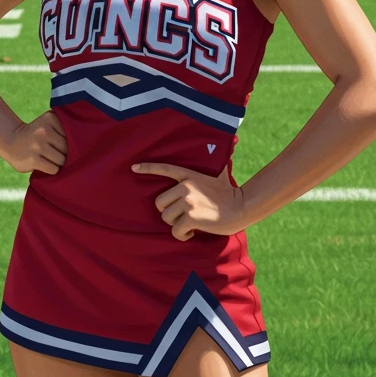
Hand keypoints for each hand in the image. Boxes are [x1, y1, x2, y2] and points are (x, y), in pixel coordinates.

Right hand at [3, 110, 66, 174]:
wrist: (10, 141)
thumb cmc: (36, 135)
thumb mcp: (47, 123)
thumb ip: (63, 128)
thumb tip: (81, 147)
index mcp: (50, 118)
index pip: (71, 135)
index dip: (70, 142)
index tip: (60, 143)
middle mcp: (44, 130)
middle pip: (67, 148)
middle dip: (65, 154)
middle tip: (57, 154)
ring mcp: (38, 145)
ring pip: (61, 160)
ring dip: (58, 163)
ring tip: (51, 160)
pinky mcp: (33, 159)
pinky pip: (53, 169)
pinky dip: (52, 170)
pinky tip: (46, 165)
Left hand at [133, 162, 248, 239]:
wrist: (241, 207)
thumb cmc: (230, 193)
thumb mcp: (220, 174)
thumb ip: (215, 165)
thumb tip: (230, 141)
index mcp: (189, 175)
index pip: (165, 168)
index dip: (148, 168)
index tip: (133, 167)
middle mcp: (185, 186)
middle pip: (160, 203)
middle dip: (169, 212)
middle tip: (184, 215)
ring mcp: (188, 201)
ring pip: (167, 218)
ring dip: (177, 225)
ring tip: (191, 224)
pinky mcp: (191, 217)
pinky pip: (175, 231)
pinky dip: (183, 235)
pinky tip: (193, 232)